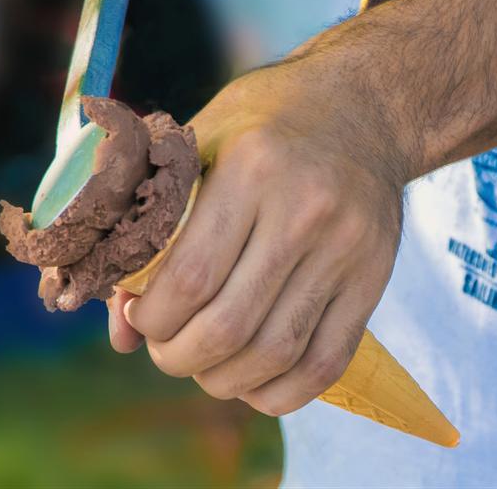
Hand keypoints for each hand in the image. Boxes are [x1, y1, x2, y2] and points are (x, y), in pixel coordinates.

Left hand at [107, 55, 409, 415]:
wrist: (365, 105)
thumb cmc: (264, 123)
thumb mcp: (198, 147)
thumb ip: (152, 230)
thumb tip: (121, 329)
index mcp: (253, 167)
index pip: (191, 278)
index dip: (152, 319)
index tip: (140, 317)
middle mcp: (307, 208)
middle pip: (229, 326)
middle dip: (179, 357)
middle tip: (167, 350)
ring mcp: (347, 247)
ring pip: (276, 353)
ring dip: (225, 381)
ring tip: (205, 367)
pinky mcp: (375, 276)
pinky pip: (326, 361)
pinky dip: (282, 391)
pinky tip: (253, 382)